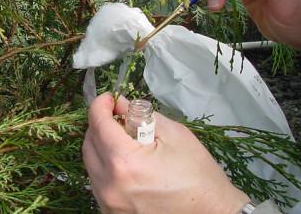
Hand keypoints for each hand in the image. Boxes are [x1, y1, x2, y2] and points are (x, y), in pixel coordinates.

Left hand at [82, 93, 248, 213]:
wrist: (211, 213)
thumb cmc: (198, 175)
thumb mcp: (174, 134)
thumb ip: (142, 115)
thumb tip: (120, 105)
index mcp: (125, 162)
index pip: (98, 124)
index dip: (100, 105)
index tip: (108, 98)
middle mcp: (110, 186)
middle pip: (89, 144)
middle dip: (100, 125)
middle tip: (119, 118)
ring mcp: (109, 204)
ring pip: (91, 165)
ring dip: (102, 147)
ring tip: (126, 142)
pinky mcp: (112, 213)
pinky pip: (98, 183)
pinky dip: (106, 168)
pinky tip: (126, 163)